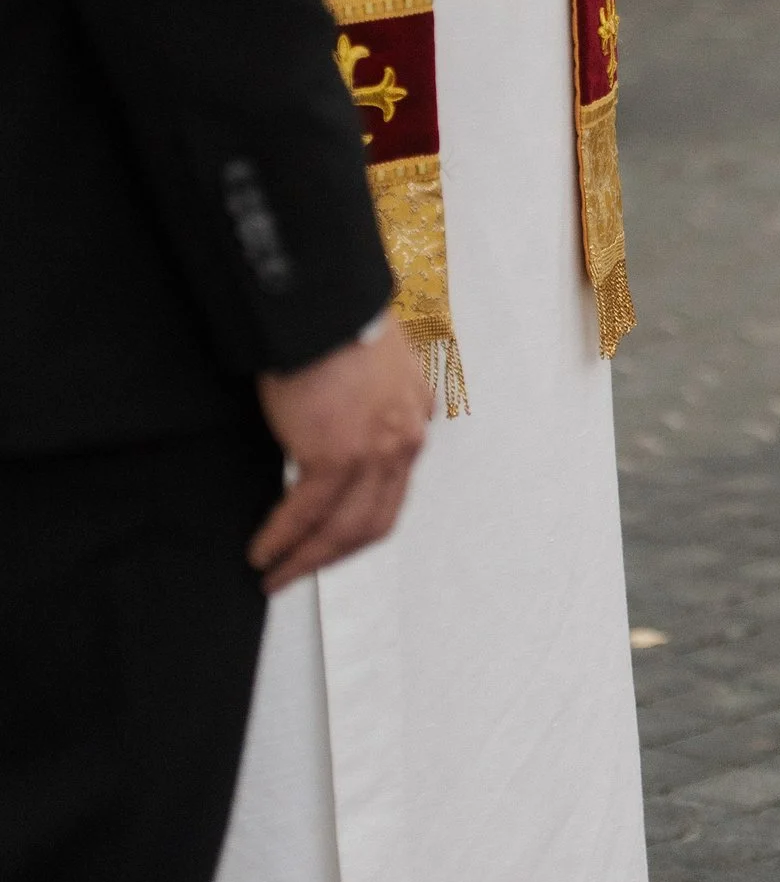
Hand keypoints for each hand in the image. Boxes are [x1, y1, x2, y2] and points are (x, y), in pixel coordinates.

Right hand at [251, 320, 432, 593]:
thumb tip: (367, 422)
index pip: (393, 488)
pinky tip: (262, 552)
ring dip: (306, 559)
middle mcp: (404, 441)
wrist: (323, 307)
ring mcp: (374, 453)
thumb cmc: (339, 322)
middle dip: (334, 554)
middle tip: (300, 572)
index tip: (332, 541)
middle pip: (374, 520)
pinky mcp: (337, 456)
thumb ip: (379, 399)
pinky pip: (306, 513)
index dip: (360, 522)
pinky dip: (282, 538)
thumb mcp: (379, 362)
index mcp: (414, 417)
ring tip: (275, 574)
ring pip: (344, 528)